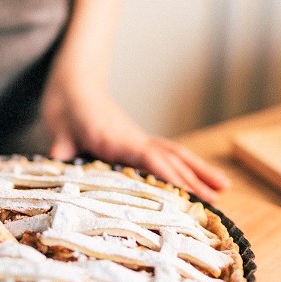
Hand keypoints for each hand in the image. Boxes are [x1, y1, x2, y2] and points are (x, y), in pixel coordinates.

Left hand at [42, 80, 231, 203]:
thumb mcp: (59, 129)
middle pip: (172, 158)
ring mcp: (140, 139)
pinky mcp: (139, 142)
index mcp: (117, 138)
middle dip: (195, 179)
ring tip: (223, 188)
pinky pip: (168, 155)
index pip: (149, 158)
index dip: (168, 175)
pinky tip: (197, 179)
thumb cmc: (67, 107)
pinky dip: (186, 167)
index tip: (186, 193)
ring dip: (200, 171)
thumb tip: (57, 162)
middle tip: (218, 199)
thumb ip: (60, 147)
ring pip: (176, 155)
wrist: (74, 82)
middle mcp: (135, 139)